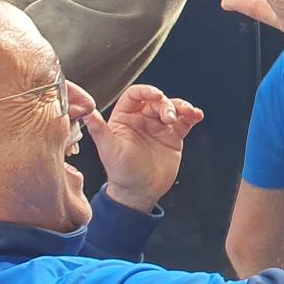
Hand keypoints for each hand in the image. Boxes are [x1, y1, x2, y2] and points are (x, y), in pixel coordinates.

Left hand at [86, 84, 204, 211]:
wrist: (140, 192)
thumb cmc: (121, 172)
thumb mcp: (109, 149)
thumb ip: (98, 129)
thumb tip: (86, 112)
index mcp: (124, 118)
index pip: (135, 95)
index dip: (146, 91)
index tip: (157, 95)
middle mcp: (142, 119)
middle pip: (157, 100)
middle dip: (166, 105)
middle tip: (170, 118)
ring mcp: (159, 127)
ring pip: (172, 107)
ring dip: (181, 107)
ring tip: (186, 115)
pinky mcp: (173, 136)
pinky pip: (184, 121)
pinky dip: (192, 116)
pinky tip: (196, 115)